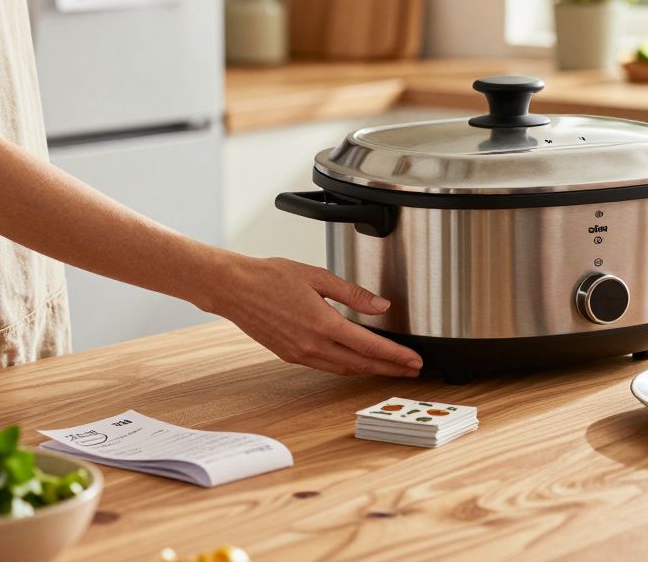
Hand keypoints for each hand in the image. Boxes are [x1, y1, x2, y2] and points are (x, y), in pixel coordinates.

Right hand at [210, 254, 422, 377]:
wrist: (234, 288)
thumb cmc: (270, 276)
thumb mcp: (318, 276)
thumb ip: (353, 294)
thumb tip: (381, 305)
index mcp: (323, 324)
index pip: (370, 347)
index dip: (396, 356)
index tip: (414, 361)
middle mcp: (312, 345)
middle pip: (361, 364)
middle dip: (390, 369)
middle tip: (412, 371)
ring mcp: (300, 354)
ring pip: (344, 369)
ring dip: (370, 370)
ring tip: (390, 369)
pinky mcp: (290, 355)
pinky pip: (327, 366)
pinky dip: (348, 366)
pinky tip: (357, 361)